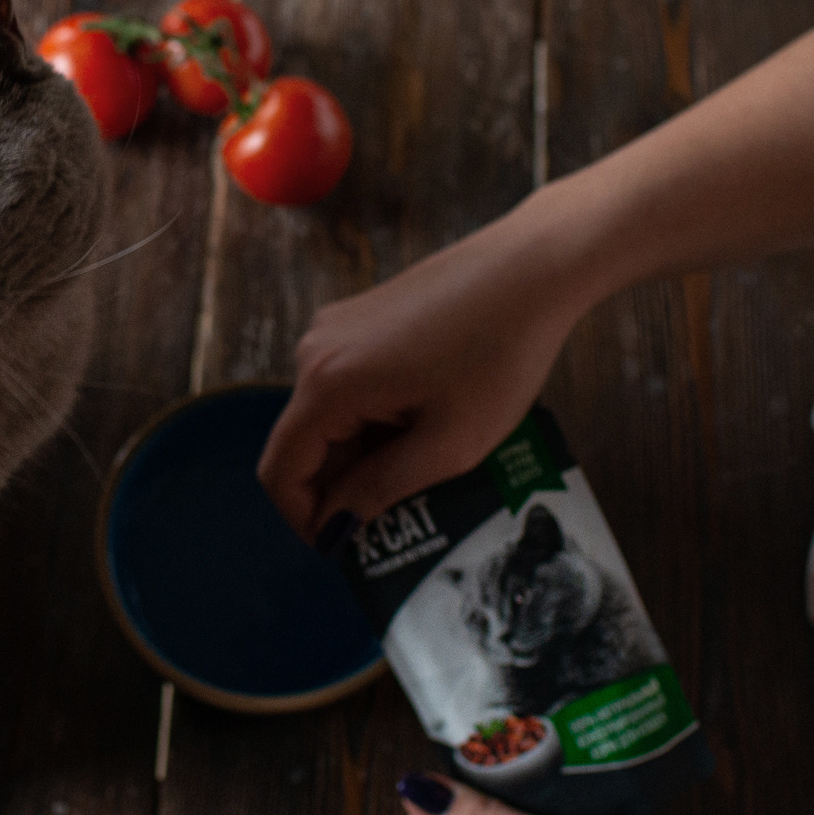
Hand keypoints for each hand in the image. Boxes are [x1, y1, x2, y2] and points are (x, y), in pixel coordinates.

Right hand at [256, 200, 593, 541]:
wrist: (533, 266)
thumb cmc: (500, 352)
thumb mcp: (450, 443)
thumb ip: (383, 488)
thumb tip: (338, 526)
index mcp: (328, 384)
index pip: (280, 472)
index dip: (305, 521)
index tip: (348, 548)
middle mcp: (314, 352)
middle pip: (303, 444)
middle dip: (342, 487)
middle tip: (403, 513)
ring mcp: (333, 329)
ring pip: (328, 416)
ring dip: (362, 452)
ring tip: (428, 464)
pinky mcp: (357, 319)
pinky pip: (346, 386)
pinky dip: (372, 418)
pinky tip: (427, 420)